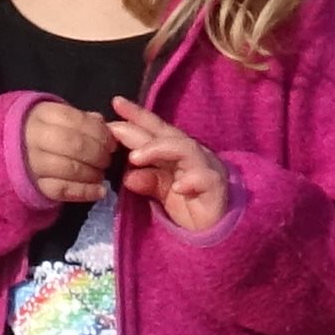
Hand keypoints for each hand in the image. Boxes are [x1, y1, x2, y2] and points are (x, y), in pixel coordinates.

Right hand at [20, 100, 117, 206]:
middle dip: (98, 154)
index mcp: (40, 115)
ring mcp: (30, 162)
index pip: (76, 120)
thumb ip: (80, 120)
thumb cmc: (37, 131)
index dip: (99, 132)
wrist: (0, 150)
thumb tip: (105, 126)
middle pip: (74, 144)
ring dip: (93, 173)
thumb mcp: (54, 117)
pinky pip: (62, 190)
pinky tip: (99, 191)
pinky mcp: (32, 185)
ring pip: (69, 168)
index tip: (111, 142)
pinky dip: (85, 192)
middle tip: (106, 159)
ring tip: (100, 174)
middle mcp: (32, 137)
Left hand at [107, 99, 232, 235]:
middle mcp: (192, 155)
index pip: (156, 130)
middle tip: (115, 129)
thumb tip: (129, 176)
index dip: (137, 116)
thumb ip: (147, 180)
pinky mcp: (217, 187)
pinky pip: (206, 179)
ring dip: (159, 150)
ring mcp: (206, 168)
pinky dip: (192, 180)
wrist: (218, 232)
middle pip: (168, 134)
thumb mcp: (162, 192)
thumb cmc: (189, 205)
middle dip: (142, 126)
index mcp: (176, 153)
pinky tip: (178, 187)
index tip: (116, 103)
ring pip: (186, 149)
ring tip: (136, 158)